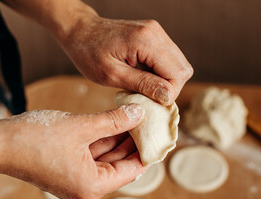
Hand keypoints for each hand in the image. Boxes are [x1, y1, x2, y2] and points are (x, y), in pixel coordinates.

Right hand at [0, 104, 146, 198]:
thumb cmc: (35, 138)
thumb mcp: (82, 126)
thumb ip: (114, 121)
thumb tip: (138, 114)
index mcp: (92, 186)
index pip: (132, 169)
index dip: (145, 149)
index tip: (156, 132)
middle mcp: (84, 188)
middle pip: (118, 164)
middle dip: (131, 141)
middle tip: (144, 120)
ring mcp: (73, 180)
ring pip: (103, 158)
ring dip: (115, 139)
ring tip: (131, 118)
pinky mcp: (64, 170)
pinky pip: (89, 156)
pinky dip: (99, 141)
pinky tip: (110, 123)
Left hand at [60, 15, 192, 104]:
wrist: (80, 32)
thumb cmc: (89, 53)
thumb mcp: (112, 74)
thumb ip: (142, 84)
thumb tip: (168, 96)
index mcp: (145, 40)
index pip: (177, 73)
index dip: (168, 93)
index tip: (149, 102)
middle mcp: (155, 32)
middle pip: (182, 69)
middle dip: (169, 88)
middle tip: (146, 96)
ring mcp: (155, 32)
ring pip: (178, 64)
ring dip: (164, 81)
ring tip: (142, 86)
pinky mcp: (153, 35)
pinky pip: (167, 59)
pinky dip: (159, 72)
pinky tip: (141, 76)